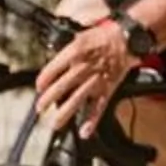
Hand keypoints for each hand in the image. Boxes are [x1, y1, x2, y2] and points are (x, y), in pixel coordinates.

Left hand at [33, 17, 138, 135]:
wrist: (127, 39)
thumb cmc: (105, 34)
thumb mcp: (80, 34)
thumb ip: (67, 49)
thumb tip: (56, 58)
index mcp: (74, 52)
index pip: (52, 69)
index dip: (43, 80)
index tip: (38, 87)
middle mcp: (83, 68)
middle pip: (61, 87)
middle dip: (48, 99)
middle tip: (40, 108)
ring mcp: (95, 80)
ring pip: (77, 99)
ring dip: (65, 113)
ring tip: (55, 124)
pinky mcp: (108, 89)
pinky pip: (99, 107)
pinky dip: (92, 120)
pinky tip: (85, 131)